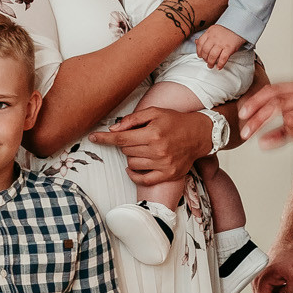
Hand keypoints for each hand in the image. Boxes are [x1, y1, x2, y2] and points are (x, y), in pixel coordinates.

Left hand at [91, 104, 210, 183]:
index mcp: (153, 133)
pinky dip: (134, 174)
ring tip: (143, 149)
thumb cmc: (175, 121)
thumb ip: (133, 119)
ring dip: (132, 157)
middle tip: (137, 138)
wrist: (199, 134)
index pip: (121, 138)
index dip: (104, 138)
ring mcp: (163, 165)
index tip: (93, 137)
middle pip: (125, 151)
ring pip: (132, 164)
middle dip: (126, 144)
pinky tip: (134, 167)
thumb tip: (113, 130)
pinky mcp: (167, 175)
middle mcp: (158, 150)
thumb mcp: (155, 112)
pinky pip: (142, 179)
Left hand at [195, 23, 244, 70]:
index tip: (200, 56)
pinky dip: (220, 64)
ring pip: (212, 56)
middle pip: (205, 51)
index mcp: (209, 32)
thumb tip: (196, 42)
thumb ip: (205, 36)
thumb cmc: (226, 31)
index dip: (199, 51)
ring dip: (210, 63)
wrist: (239, 28)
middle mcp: (214, 37)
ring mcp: (221, 43)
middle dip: (204, 58)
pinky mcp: (229, 48)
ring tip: (211, 65)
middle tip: (206, 61)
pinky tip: (219, 67)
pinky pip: (223, 58)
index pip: (200, 43)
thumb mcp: (213, 30)